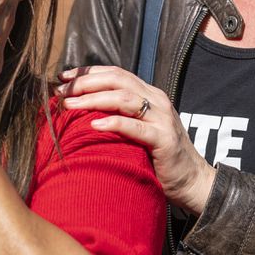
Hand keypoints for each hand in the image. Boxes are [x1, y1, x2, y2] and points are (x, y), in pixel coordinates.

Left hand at [56, 66, 216, 215]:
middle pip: (117, 80)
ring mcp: (162, 118)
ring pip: (124, 98)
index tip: (63, 77)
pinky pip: (136, 127)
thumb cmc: (158, 158)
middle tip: (61, 91)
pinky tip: (94, 124)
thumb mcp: (138, 130)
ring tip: (70, 105)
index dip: (88, 72)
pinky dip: (114, 123)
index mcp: (148, 94)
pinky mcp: (164, 139)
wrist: (193, 182)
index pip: (115, 73)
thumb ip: (120, 116)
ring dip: (93, 99)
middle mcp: (156, 100)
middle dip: (86, 82)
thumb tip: (81, 111)